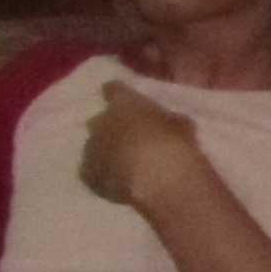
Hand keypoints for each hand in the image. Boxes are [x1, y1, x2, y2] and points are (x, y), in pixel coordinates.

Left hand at [77, 82, 211, 215]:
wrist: (158, 177)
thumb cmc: (174, 142)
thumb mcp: (180, 124)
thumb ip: (166, 120)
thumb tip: (166, 124)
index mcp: (123, 102)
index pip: (113, 89)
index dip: (119, 94)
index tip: (127, 101)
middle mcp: (100, 122)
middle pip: (100, 121)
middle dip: (112, 128)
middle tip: (131, 138)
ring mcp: (91, 149)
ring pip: (96, 147)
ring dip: (108, 152)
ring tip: (127, 164)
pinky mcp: (89, 175)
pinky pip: (94, 172)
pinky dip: (105, 175)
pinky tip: (120, 182)